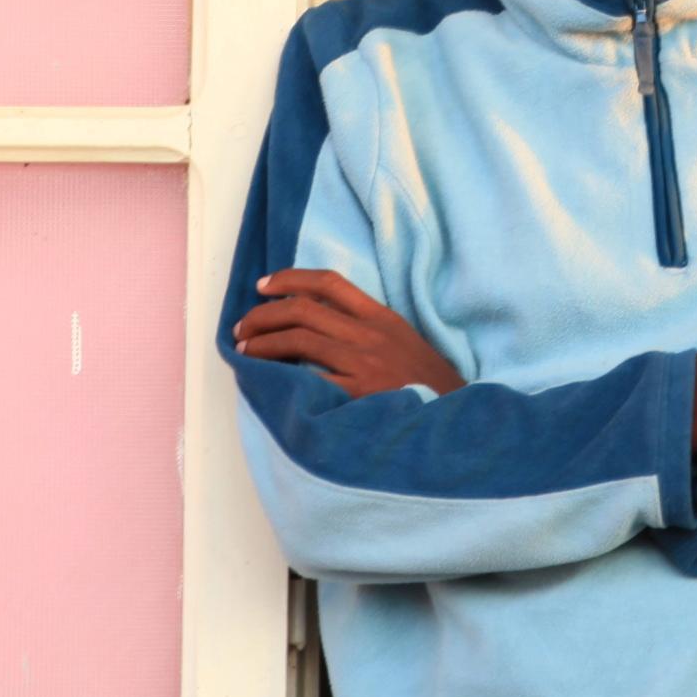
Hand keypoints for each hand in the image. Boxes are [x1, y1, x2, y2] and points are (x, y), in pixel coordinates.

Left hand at [234, 270, 463, 398]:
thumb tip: (318, 321)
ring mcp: (363, 363)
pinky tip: (266, 379)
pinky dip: (279, 376)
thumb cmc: (426, 384)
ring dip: (261, 343)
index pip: (329, 282)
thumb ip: (367, 328)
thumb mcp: (403, 341)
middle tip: (242, 327)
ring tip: (244, 350)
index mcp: (382, 317)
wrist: (453, 418)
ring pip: (298, 339)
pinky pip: (308, 378)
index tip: (263, 286)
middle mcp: (370, 334)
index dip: (289, 278)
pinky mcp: (357, 393)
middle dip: (262, 315)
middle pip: (303, 309)